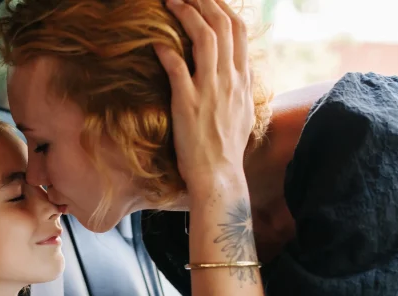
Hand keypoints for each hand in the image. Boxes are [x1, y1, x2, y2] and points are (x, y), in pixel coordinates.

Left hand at [154, 0, 254, 189]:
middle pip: (222, 26)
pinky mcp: (188, 104)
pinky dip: (166, 51)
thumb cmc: (226, 149)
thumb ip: (239, 87)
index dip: (223, 9)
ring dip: (186, 14)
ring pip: (204, 38)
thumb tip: (237, 73)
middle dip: (205, 2)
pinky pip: (177, 68)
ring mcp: (210, 90)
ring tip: (170, 2)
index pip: (238, 31)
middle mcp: (230, 79)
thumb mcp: (242, 112)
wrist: (219, 175)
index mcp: (243, 79)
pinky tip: (155, 42)